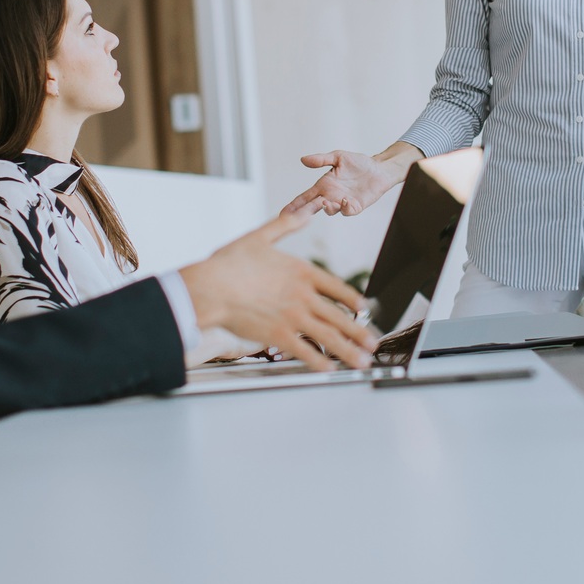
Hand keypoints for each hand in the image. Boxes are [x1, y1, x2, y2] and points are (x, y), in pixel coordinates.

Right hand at [178, 213, 375, 369]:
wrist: (210, 287)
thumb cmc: (229, 264)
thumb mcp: (260, 236)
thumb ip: (285, 225)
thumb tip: (304, 213)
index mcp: (301, 272)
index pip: (337, 288)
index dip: (353, 300)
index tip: (364, 309)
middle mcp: (303, 295)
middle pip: (339, 316)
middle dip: (360, 333)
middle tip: (373, 343)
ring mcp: (293, 316)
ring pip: (329, 336)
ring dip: (349, 351)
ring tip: (362, 361)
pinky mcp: (279, 335)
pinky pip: (305, 351)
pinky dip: (319, 362)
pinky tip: (329, 370)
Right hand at [283, 145, 415, 217]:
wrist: (379, 168)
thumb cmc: (358, 163)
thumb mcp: (338, 157)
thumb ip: (321, 160)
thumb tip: (303, 159)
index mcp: (323, 186)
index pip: (304, 198)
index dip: (293, 206)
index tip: (283, 213)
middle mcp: (331, 196)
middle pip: (313, 208)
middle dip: (303, 213)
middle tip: (296, 216)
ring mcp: (343, 202)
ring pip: (330, 211)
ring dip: (326, 208)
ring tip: (325, 202)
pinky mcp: (356, 206)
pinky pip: (347, 211)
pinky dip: (345, 208)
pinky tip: (344, 201)